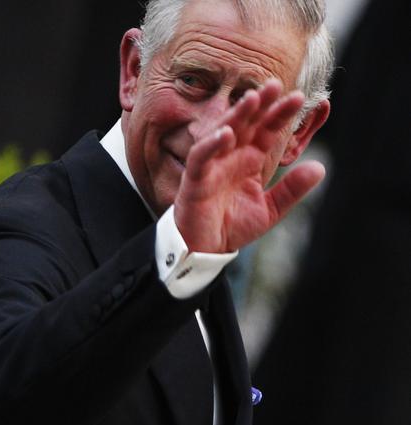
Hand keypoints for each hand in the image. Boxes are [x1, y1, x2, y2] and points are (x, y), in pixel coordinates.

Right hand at [174, 79, 324, 252]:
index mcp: (249, 160)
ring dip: (236, 116)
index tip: (298, 98)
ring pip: (222, 132)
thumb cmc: (231, 226)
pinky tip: (226, 134)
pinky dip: (211, 145)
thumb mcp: (270, 209)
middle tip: (275, 85)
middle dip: (260, 104)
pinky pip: (201, 157)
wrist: (204, 249)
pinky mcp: (194, 179)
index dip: (280, 114)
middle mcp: (230, 157)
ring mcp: (211, 165)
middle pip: (246, 124)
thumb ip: (292, 189)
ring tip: (252, 99)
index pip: (266, 130)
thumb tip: (320, 168)